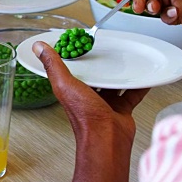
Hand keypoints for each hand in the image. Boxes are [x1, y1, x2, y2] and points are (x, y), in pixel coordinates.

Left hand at [31, 41, 148, 140]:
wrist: (107, 138)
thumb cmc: (84, 116)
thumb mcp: (64, 84)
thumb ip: (52, 65)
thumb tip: (38, 47)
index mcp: (70, 89)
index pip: (68, 69)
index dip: (70, 57)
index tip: (75, 43)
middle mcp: (86, 96)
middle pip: (92, 76)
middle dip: (96, 65)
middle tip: (102, 50)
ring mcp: (104, 102)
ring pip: (112, 83)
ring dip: (117, 74)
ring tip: (123, 59)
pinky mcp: (120, 108)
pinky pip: (131, 93)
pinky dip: (138, 85)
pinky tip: (143, 77)